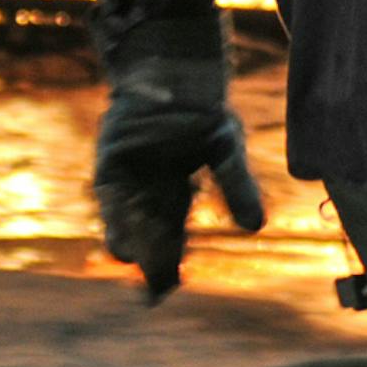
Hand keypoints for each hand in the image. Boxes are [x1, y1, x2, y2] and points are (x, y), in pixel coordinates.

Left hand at [94, 56, 265, 300]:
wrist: (175, 74)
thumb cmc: (202, 112)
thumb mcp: (226, 149)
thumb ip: (238, 186)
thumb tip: (256, 227)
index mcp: (175, 197)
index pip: (170, 240)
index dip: (168, 265)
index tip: (170, 285)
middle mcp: (147, 194)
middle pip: (148, 238)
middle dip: (152, 263)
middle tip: (155, 292)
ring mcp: (127, 180)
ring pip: (128, 223)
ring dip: (135, 246)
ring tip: (143, 269)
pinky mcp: (109, 164)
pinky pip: (110, 199)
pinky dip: (116, 220)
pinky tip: (121, 242)